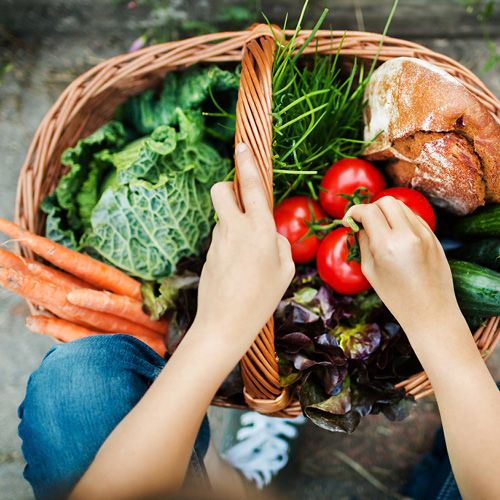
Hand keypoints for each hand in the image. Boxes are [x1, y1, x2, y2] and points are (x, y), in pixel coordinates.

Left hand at [193, 143, 294, 353]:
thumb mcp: (284, 270)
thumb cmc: (261, 298)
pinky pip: (221, 239)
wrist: (224, 323)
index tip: (242, 145)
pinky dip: (230, 246)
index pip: (251, 186)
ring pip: (223, 218)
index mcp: (259, 229)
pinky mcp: (208, 253)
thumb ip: (280, 244)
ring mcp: (217, 240)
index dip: (247, 163)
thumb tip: (270, 234)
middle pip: (222, 190)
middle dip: (228, 187)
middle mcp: (234, 228)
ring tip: (248, 260)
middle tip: (241, 203)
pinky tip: (238, 271)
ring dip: (234, 225)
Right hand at [344, 196, 460, 334]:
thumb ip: (363, 243)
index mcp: (388, 245)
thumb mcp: (370, 270)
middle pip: (386, 202)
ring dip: (386, 212)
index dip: (354, 212)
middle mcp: (408, 235)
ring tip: (381, 229)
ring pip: (401, 206)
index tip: (348, 221)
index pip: (368, 211)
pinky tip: (396, 236)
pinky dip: (401, 220)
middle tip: (365, 223)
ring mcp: (424, 234)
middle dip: (371, 208)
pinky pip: (413, 217)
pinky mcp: (433, 237)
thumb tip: (359, 225)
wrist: (430, 311)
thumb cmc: (396, 296)